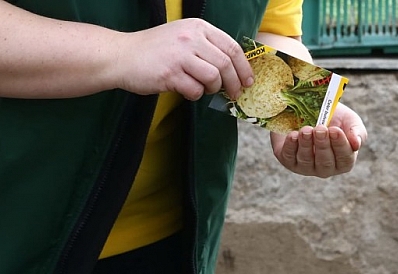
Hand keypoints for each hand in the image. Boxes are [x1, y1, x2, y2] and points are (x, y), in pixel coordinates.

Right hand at [114, 18, 253, 99]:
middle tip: (234, 94)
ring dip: (212, 89)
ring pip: (213, 77)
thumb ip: (207, 48)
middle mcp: (190, 38)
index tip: (248, 81)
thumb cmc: (155, 51)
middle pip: (226, 64)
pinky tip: (185, 90)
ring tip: (202, 89)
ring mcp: (180, 55)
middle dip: (234, 83)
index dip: (244, 67)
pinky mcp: (170, 73)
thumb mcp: (183, 38)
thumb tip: (234, 70)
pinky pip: (195, 90)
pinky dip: (194, 95)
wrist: (121, 55)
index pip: (232, 46)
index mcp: (197, 27)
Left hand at [271, 103, 365, 177]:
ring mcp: (306, 167)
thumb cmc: (332, 118)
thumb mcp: (349, 121)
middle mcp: (325, 168)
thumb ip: (357, 132)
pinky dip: (291, 146)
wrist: (308, 108)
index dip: (340, 146)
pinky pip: (289, 158)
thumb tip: (356, 144)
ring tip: (306, 130)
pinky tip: (293, 135)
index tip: (335, 130)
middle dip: (322, 145)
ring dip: (306, 145)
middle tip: (320, 128)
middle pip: (325, 163)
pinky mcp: (289, 161)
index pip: (344, 160)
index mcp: (343, 161)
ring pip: (306, 161)